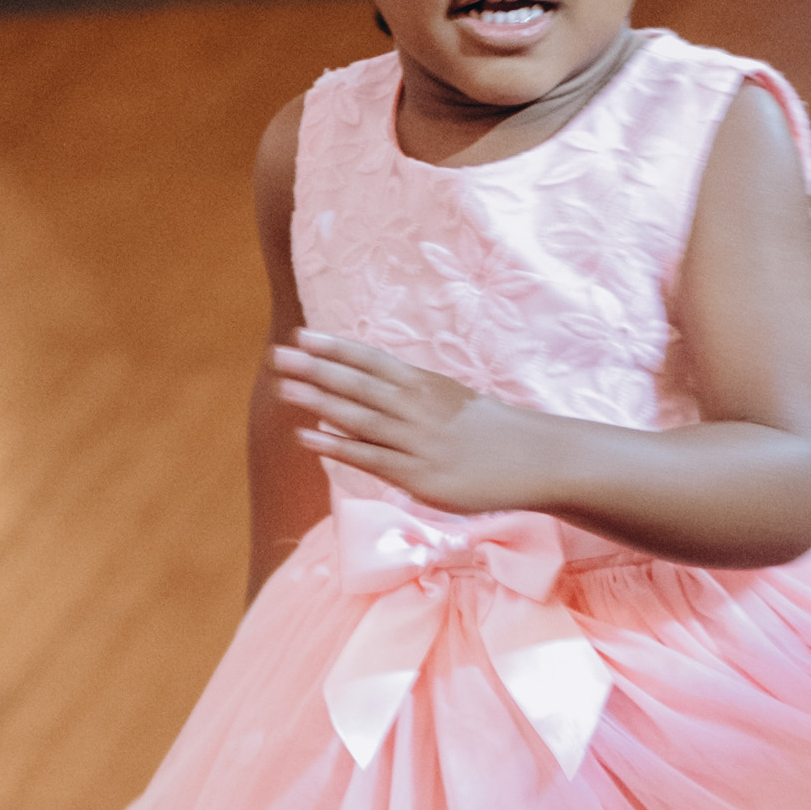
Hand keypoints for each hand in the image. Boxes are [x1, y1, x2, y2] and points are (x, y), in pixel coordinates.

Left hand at [273, 339, 561, 514]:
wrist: (533, 461)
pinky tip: (307, 435)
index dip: (336, 347)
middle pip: (358, 383)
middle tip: (277, 355)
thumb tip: (370, 396)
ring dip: (319, 399)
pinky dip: (336, 445)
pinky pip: (369, 457)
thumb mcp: (452, 401)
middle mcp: (417, 407)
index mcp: (425, 384)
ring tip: (284, 387)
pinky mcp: (418, 475)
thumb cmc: (491, 433)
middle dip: (316, 367)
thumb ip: (413, 397)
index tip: (302, 335)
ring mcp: (416, 440)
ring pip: (358, 416)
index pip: (372, 360)